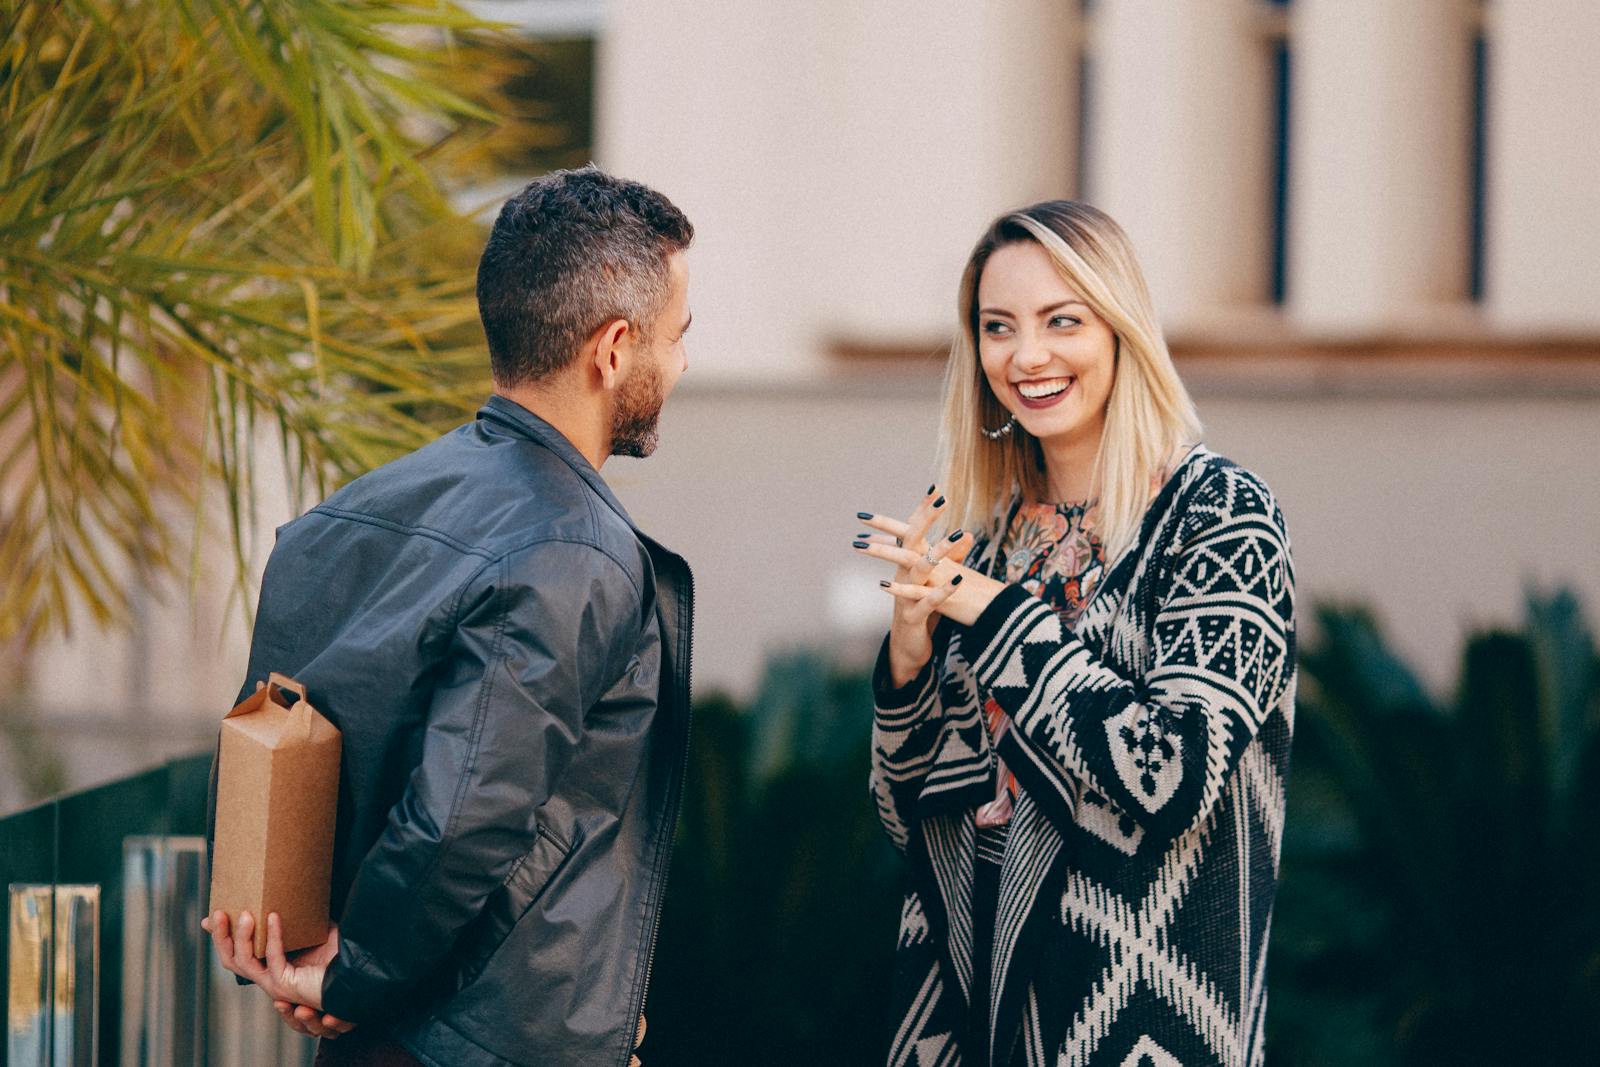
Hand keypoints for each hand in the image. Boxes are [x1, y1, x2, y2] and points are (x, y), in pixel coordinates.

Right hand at [202, 910, 353, 1036]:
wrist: (356, 974)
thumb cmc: (337, 954)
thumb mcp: (312, 929)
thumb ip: (297, 917)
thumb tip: (290, 893)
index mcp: (270, 966)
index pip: (237, 953)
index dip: (221, 937)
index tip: (210, 917)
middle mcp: (268, 976)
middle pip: (232, 960)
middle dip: (221, 937)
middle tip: (218, 913)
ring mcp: (274, 983)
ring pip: (244, 962)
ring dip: (241, 937)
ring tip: (245, 913)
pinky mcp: (285, 984)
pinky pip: (273, 958)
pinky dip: (273, 936)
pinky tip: (275, 917)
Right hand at [854, 486, 974, 684]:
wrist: (907, 647)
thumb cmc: (922, 609)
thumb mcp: (936, 582)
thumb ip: (951, 559)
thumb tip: (968, 535)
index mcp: (906, 566)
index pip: (913, 532)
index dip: (923, 511)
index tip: (936, 489)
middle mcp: (901, 576)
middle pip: (911, 542)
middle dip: (926, 519)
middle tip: (941, 500)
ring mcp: (903, 596)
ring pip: (919, 569)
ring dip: (939, 552)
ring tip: (957, 536)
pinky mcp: (912, 617)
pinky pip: (927, 601)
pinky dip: (943, 590)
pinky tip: (957, 579)